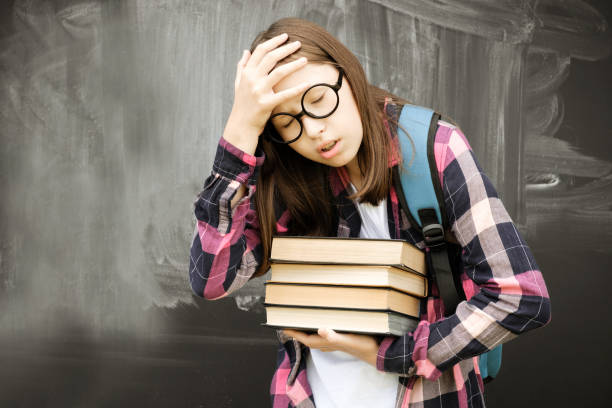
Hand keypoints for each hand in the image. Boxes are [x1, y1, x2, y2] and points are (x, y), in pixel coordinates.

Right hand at [223, 32, 312, 153]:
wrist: (241, 124)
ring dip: (293, 64)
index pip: (261, 51)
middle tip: (298, 44)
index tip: (285, 37)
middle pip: (271, 58)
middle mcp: (252, 79)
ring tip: (304, 60)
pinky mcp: (266, 103)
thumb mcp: (239, 83)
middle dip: (285, 48)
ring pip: (278, 72)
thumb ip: (242, 66)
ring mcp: (259, 91)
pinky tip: (307, 84)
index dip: (273, 42)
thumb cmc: (242, 103)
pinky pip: (284, 94)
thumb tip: (246, 51)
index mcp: (247, 72)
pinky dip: (297, 89)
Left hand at [282, 328, 379, 367]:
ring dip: (306, 332)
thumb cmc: (362, 345)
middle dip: (297, 332)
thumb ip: (334, 336)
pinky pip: (323, 336)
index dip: (294, 332)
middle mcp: (328, 344)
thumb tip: (320, 330)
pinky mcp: (339, 341)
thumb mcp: (348, 338)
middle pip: (308, 338)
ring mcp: (333, 343)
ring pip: (315, 338)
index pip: (305, 338)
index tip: (283, 326)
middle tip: (288, 323)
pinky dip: (317, 331)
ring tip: (300, 324)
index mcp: (326, 342)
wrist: (375, 352)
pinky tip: (320, 327)